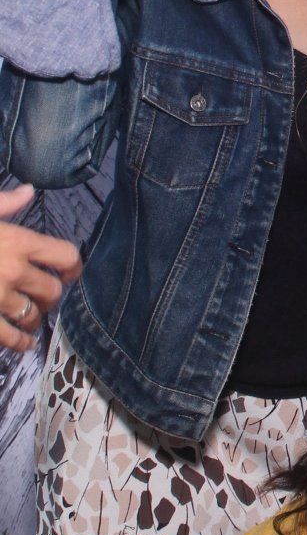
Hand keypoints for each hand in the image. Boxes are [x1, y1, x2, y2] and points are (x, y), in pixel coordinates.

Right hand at [0, 186, 80, 351]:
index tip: (68, 273)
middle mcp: (14, 271)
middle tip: (44, 297)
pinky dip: (21, 343)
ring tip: (31, 317)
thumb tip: (28, 191)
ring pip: (33, 316)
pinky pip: (11, 338)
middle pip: (53, 290)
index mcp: (17, 241)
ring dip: (34, 318)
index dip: (72, 266)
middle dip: (50, 295)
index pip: (65, 256)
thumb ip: (6, 203)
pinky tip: (23, 343)